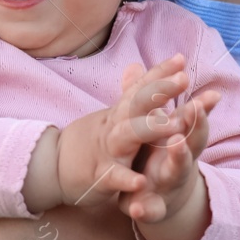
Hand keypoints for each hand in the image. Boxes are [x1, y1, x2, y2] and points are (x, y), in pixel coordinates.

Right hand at [52, 54, 195, 207]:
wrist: (56, 166)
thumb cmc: (96, 139)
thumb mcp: (114, 115)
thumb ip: (131, 92)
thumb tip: (137, 64)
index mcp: (121, 112)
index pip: (141, 87)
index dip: (160, 72)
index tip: (181, 58)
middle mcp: (115, 125)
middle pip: (137, 103)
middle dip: (160, 90)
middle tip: (183, 79)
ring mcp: (108, 149)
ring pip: (127, 134)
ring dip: (151, 128)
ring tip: (177, 126)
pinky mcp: (101, 176)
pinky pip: (114, 177)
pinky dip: (126, 179)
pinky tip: (141, 181)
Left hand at [120, 85, 218, 224]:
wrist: (161, 199)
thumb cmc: (161, 156)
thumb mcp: (158, 129)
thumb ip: (148, 101)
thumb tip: (135, 66)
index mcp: (179, 138)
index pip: (192, 119)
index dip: (199, 105)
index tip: (206, 89)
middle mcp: (180, 160)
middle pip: (193, 141)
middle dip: (195, 125)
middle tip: (196, 107)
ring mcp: (169, 183)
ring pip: (177, 170)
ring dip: (179, 157)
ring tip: (177, 143)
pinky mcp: (154, 206)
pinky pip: (151, 209)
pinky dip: (145, 209)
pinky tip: (136, 209)